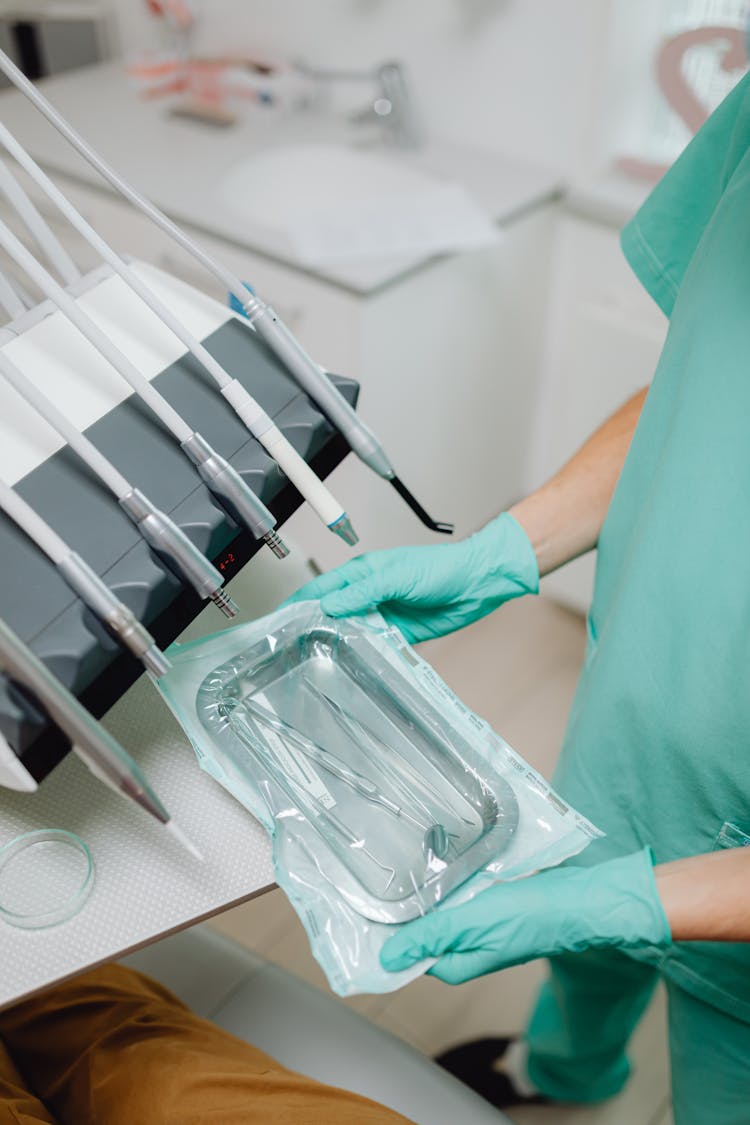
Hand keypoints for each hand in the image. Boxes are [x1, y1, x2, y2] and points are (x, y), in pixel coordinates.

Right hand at [283, 513, 538, 642]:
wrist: (476, 584)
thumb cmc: (440, 568)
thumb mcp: (396, 575)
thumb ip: (362, 592)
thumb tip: (330, 605)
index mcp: (361, 575)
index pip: (320, 591)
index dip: (298, 605)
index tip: (278, 622)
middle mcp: (367, 596)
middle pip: (330, 615)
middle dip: (311, 630)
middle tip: (292, 650)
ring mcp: (381, 616)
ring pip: (350, 634)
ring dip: (337, 646)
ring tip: (316, 663)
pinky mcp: (397, 635)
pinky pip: (374, 648)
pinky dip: (364, 656)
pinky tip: (353, 667)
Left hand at [380, 849, 670, 983]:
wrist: (578, 902)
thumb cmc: (526, 914)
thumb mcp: (470, 924)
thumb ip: (430, 937)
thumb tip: (387, 958)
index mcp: (457, 964)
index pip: (409, 955)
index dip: (388, 934)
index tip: (365, 908)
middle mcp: (467, 952)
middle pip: (425, 935)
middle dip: (405, 913)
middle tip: (381, 879)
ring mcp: (482, 932)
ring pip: (443, 916)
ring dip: (428, 897)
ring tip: (403, 868)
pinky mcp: (495, 912)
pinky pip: (461, 903)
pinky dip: (450, 888)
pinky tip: (442, 867)